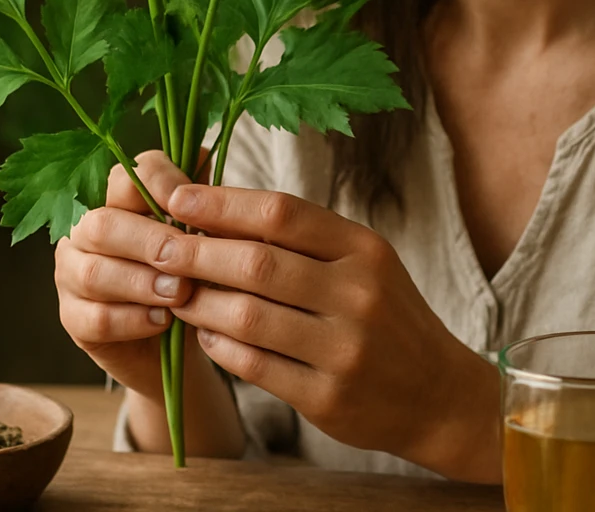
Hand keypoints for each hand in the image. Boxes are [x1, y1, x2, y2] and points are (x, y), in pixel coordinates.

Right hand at [53, 152, 196, 394]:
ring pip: (94, 272)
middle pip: (102, 224)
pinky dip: (132, 320)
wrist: (178, 339)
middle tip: (187, 259)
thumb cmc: (190, 274)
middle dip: (149, 241)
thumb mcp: (202, 234)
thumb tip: (202, 154)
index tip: (191, 206)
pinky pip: (95, 318)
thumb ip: (200, 197)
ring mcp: (72, 274)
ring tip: (181, 294)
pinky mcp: (73, 318)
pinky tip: (163, 321)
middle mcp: (85, 230)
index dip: (158, 184)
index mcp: (116, 200)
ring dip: (142, 283)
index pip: (125, 175)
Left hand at [157, 184, 501, 481]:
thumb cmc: (386, 315)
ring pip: (248, 315)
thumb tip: (217, 207)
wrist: (438, 395)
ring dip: (199, 301)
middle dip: (196, 252)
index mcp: (365, 250)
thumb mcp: (363, 261)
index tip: (177, 198)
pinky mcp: (328, 397)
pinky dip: (219, 345)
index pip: (282, 213)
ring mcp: (344, 349)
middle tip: (155, 246)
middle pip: (257, 262)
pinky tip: (204, 332)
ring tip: (174, 291)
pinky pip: (254, 365)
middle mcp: (359, 294)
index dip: (222, 203)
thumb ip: (303, 238)